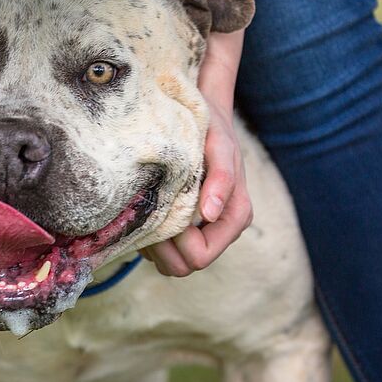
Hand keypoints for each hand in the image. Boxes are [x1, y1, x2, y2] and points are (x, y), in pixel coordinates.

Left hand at [141, 31, 253, 275]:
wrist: (199, 115)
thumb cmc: (210, 128)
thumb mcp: (217, 145)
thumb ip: (220, 178)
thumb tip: (210, 214)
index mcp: (234, 216)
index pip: (201, 257)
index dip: (180, 244)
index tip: (167, 212)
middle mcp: (218, 228)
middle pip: (183, 267)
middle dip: (164, 246)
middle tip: (150, 212)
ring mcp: (200, 230)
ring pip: (169, 263)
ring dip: (154, 242)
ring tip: (148, 207)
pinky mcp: (182, 225)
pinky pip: (160, 251)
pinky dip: (149, 234)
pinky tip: (147, 206)